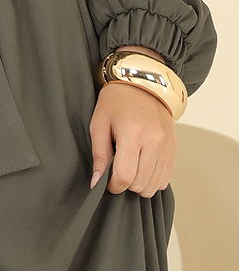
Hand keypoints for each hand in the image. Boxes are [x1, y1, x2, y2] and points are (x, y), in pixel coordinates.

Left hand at [88, 74, 176, 195]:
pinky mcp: (173, 150)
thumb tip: (95, 182)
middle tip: (117, 169)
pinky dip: (152, 180)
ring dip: (139, 184)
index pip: (125, 176)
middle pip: (139, 184)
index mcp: (132, 133)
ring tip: (130, 167)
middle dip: (125, 184)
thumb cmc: (117, 102)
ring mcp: (166, 147)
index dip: (113, 185)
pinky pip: (164, 180)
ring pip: (153, 186)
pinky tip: (141, 166)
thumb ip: (98, 155)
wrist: (143, 84)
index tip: (107, 180)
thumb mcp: (99, 123)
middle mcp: (154, 141)